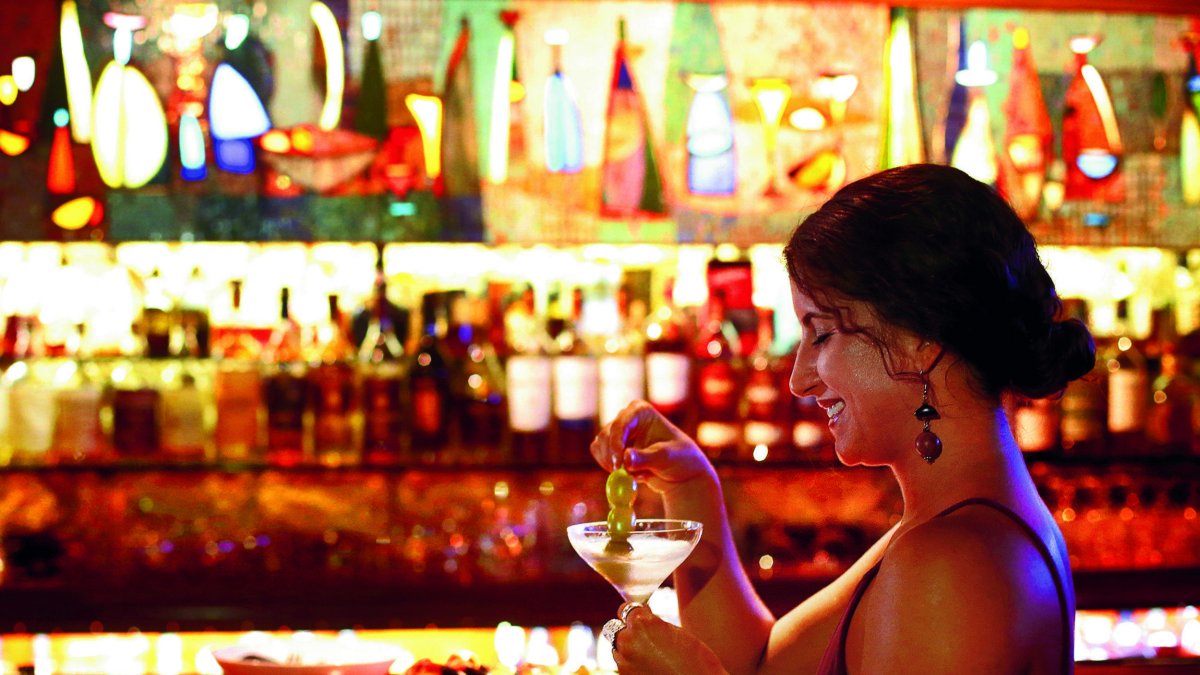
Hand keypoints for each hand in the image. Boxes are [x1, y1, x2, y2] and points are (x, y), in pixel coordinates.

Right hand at [590, 401, 714, 495]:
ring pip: (600, 446)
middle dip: (611, 456)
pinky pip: (600, 456)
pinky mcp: (613, 448)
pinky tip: (632, 474)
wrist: (681, 474)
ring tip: (637, 474)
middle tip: (620, 474)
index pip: (620, 423)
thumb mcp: (666, 458)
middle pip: (606, 434)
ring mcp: (619, 434)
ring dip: (613, 464)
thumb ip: (646, 458)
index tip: (618, 463)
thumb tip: (626, 457)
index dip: (616, 442)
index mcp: (641, 411)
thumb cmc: (680, 459)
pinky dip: (612, 469)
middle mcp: (627, 419)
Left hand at [610, 602, 726, 674]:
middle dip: (629, 631)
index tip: (643, 617)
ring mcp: (624, 662)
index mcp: (642, 623)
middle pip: (616, 628)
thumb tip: (642, 616)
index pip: (627, 608)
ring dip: (628, 648)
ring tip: (651, 657)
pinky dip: (632, 664)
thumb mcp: (676, 632)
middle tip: (646, 639)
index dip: (636, 614)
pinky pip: (623, 665)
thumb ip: (654, 623)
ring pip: (618, 648)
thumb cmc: (696, 660)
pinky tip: (650, 668)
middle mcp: (628, 640)